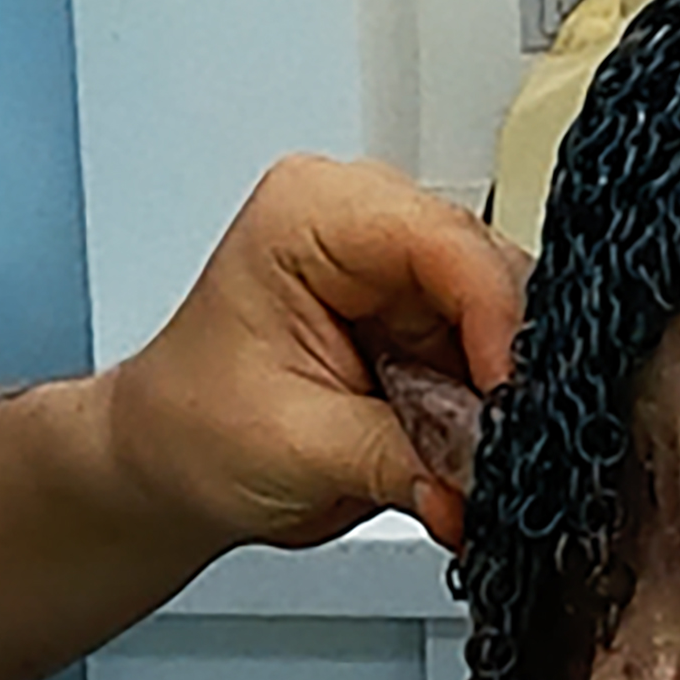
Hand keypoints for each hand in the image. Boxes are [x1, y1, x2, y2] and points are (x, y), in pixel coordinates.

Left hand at [111, 157, 523, 553]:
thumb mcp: (298, 449)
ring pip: (505, 321)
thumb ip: (405, 455)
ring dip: (496, 400)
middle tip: (497, 448)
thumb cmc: (193, 428)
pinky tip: (461, 456)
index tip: (507, 402)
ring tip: (465, 465)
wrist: (172, 463)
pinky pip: (492, 358)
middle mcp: (365, 221)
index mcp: (314, 211)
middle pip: (490, 273)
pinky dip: (487, 414)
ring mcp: (400, 270)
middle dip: (501, 368)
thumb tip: (488, 468)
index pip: (446, 241)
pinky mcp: (423, 318)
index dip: (495, 321)